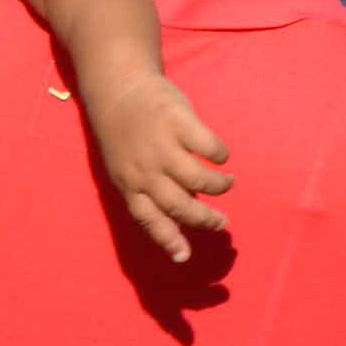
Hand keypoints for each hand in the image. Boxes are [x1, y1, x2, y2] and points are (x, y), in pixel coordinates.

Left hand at [82, 68, 231, 263]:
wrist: (118, 88)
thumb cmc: (125, 134)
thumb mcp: (125, 167)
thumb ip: (147, 191)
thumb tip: (180, 219)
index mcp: (129, 184)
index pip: (150, 220)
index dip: (168, 240)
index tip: (185, 257)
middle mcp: (144, 170)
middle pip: (180, 205)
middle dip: (205, 220)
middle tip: (222, 222)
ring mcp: (161, 145)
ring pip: (199, 180)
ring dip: (219, 187)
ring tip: (227, 184)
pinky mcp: (178, 121)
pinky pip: (209, 147)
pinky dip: (220, 155)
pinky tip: (221, 156)